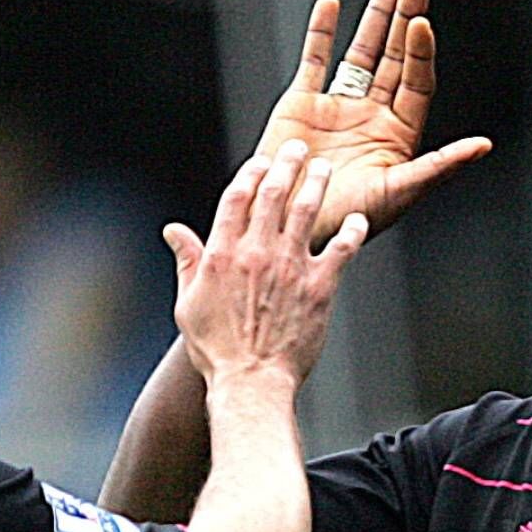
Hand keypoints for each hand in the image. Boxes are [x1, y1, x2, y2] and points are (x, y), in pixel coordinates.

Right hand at [165, 141, 368, 390]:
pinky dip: (352, 231)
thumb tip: (174, 232)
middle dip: (287, 164)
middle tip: (298, 150)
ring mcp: (291, 267)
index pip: (238, 197)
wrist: (251, 382)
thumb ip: (187, 262)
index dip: (251, 172)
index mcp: (223, 254)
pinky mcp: (319, 286)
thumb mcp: (189, 305)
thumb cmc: (218, 351)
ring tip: (324, 169)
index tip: (261, 160)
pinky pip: (342, 249)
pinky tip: (358, 220)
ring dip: (317, 183)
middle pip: (274, 193)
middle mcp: (258, 252)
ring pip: (308, 210)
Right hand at [257, 0, 491, 246]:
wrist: (290, 226)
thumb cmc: (347, 221)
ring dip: (376, 16)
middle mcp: (371, 116)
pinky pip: (315, 61)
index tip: (419, 23)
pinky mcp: (302, 105)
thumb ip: (439, 165)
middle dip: (405, 18)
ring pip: (361, 52)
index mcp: (397, 135)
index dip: (420, 51)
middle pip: (395, 57)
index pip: (416, 81)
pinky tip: (331, 5)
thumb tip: (483, 146)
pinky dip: (321, 33)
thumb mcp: (399, 192)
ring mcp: (338, 107)